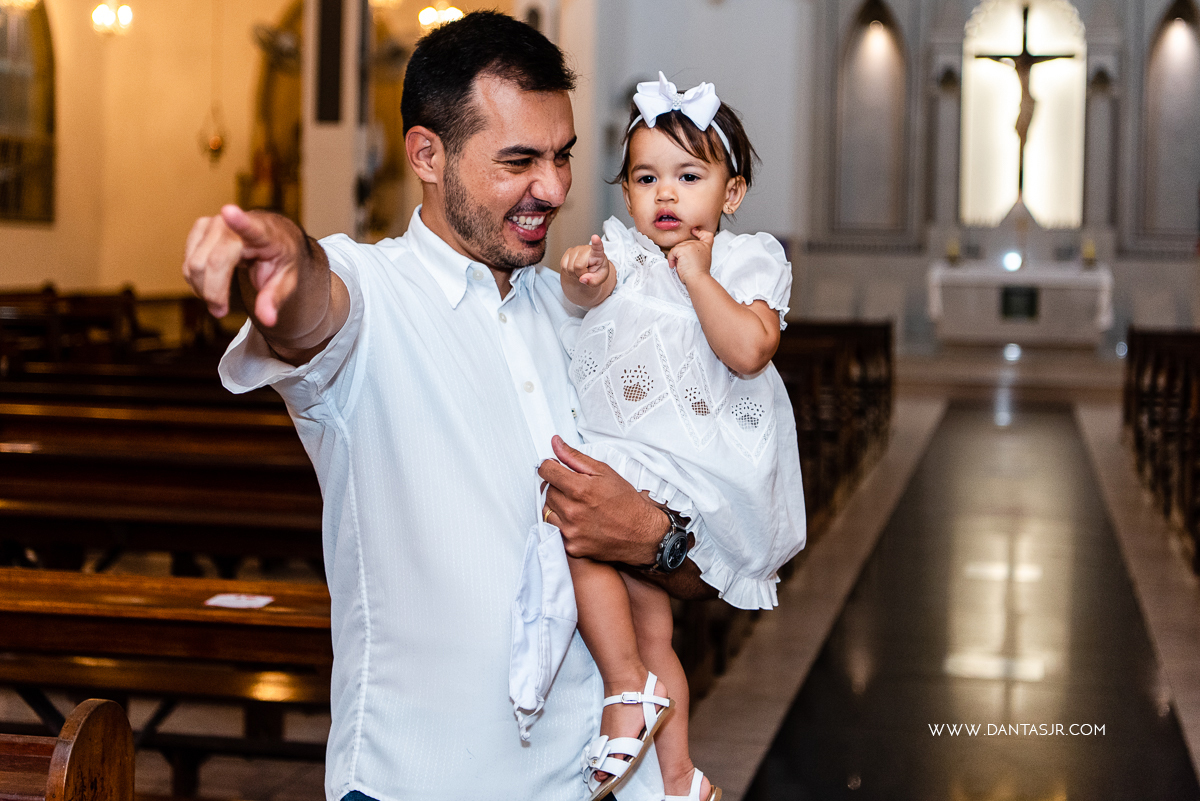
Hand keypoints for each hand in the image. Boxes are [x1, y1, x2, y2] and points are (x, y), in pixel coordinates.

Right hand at [182, 205, 308, 326]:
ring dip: (202, 289)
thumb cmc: (280, 259)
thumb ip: (274, 299)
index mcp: (264, 233)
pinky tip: (210, 284)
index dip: (239, 221)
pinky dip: (195, 280)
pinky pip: (188, 261)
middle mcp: (235, 224)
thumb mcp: (286, 280)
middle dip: (213, 293)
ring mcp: (214, 223)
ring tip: (218, 301)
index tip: (229, 211)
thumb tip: (268, 321)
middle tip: (221, 312)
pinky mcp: (200, 227)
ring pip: (195, 264)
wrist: (272, 237)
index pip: (251, 227)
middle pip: (212, 263)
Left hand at [538, 435, 664, 564]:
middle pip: (547, 490)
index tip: (555, 468)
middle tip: (575, 489)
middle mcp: (572, 511)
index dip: (550, 466)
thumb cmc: (626, 503)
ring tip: (576, 505)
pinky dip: (561, 523)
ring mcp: (570, 531)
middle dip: (558, 486)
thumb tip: (556, 444)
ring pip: (547, 510)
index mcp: (579, 489)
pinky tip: (577, 520)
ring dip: (557, 505)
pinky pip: (554, 530)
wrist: (641, 533)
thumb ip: (575, 457)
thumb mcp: (604, 472)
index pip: (546, 471)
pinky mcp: (571, 546)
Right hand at [560, 235, 610, 287]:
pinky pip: (563, 266)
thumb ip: (594, 281)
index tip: (595, 237)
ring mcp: (576, 249)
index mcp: (598, 254)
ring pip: (569, 267)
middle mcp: (586, 249)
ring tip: (581, 271)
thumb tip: (582, 279)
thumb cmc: (596, 272)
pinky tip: (574, 269)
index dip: (596, 243)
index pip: (597, 248)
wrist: (589, 270)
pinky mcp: (568, 252)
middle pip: (578, 265)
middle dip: (580, 274)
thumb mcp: (600, 279)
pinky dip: (568, 272)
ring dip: (574, 274)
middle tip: (586, 273)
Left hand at [667, 227, 713, 285]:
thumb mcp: (702, 262)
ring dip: (676, 257)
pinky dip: (671, 259)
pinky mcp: (683, 248)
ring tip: (681, 266)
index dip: (700, 232)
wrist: (698, 279)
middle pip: (686, 243)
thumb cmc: (699, 274)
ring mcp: (691, 245)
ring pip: (678, 247)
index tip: (694, 231)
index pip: (706, 235)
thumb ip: (696, 254)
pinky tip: (674, 265)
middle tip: (684, 264)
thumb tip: (685, 254)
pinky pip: (672, 251)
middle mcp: (699, 244)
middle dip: (682, 253)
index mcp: (706, 247)